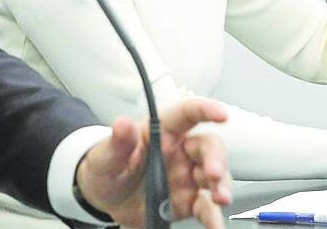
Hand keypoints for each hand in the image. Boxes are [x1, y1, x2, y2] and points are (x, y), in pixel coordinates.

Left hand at [75, 97, 231, 228]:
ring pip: (214, 176)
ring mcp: (186, 177)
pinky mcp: (187, 201)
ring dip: (221, 185)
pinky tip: (215, 224)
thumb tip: (122, 124)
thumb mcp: (105, 155)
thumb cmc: (107, 168)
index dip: (206, 110)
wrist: (104, 201)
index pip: (187, 114)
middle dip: (216, 158)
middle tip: (213, 173)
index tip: (221, 114)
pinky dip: (213, 217)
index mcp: (162, 131)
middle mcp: (180, 151)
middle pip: (207, 146)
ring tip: (220, 198)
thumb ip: (117, 142)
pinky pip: (205, 207)